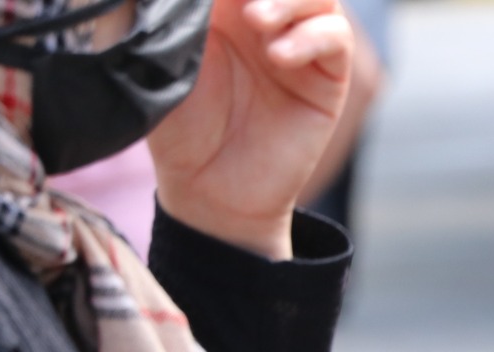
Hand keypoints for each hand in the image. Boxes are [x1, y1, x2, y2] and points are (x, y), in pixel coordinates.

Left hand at [149, 0, 352, 257]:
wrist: (211, 191)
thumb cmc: (178, 128)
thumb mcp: (160, 54)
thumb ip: (172, 9)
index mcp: (219, 3)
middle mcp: (260, 14)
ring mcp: (297, 41)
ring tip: (258, 19)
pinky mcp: (327, 76)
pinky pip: (333, 35)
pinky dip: (312, 36)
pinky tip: (279, 55)